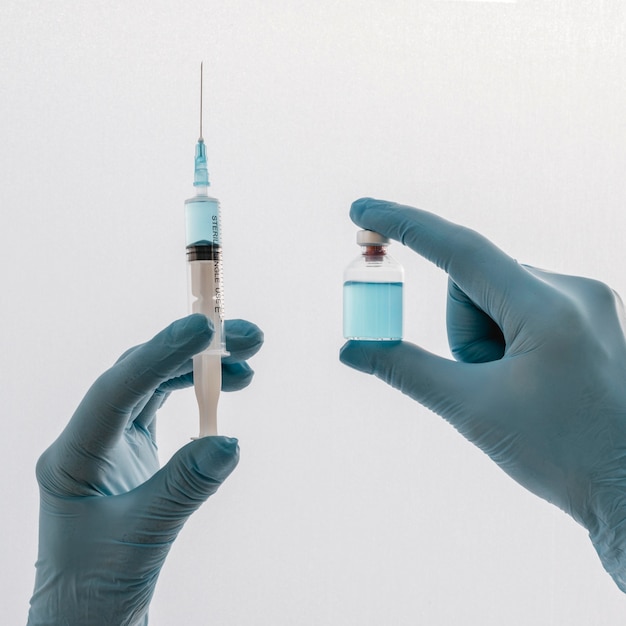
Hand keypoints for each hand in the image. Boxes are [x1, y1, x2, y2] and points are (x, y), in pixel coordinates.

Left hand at [28, 314, 262, 624]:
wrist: (90, 618)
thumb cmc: (98, 587)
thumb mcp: (143, 538)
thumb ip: (185, 487)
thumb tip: (230, 442)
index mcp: (73, 457)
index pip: (116, 390)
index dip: (161, 354)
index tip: (206, 329)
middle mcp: (89, 440)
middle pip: (139, 375)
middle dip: (191, 350)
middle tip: (246, 336)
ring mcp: (111, 443)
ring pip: (153, 386)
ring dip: (198, 367)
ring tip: (247, 361)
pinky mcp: (133, 452)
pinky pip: (163, 407)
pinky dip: (195, 393)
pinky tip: (226, 390)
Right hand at [340, 198, 625, 591]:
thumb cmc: (561, 455)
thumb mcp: (472, 409)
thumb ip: (404, 369)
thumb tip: (351, 349)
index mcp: (547, 309)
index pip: (459, 249)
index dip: (403, 225)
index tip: (361, 209)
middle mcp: (574, 289)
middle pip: (474, 283)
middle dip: (464, 330)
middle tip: (486, 380)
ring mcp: (589, 299)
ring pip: (498, 295)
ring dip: (486, 336)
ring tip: (517, 386)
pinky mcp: (592, 312)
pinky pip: (525, 304)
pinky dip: (510, 334)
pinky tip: (536, 378)